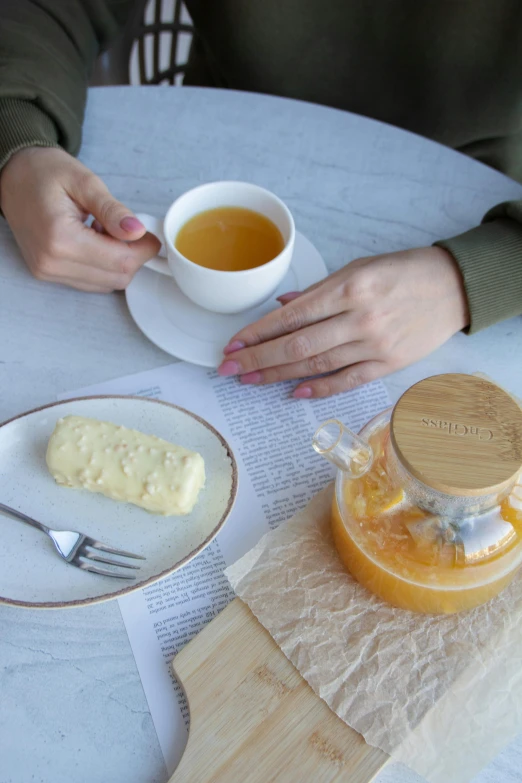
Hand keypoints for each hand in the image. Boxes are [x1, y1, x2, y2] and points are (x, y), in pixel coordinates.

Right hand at [0, 147, 159, 291]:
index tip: (149, 234)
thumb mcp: (84, 181)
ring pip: (106, 284)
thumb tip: (137, 231)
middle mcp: (52, 262)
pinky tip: (95, 241)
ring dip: (117, 262)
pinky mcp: (48, 274)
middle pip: (116, 277)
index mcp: (61, 239)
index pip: (120, 261)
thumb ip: (112, 210)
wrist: (11, 176)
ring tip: (106, 232)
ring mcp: (48, 272)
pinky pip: (90, 282)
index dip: (143, 250)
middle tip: (130, 230)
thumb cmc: (43, 172)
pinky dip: (103, 266)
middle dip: (133, 256)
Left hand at [217, 247, 469, 397]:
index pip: (291, 316)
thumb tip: (281, 307)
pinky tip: (294, 393)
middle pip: (297, 345)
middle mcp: (358, 318)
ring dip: (278, 375)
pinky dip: (319, 388)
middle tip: (228, 368)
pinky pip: (347, 381)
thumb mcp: (358, 268)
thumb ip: (318, 291)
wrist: (454, 287)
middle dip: (257, 358)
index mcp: (348, 288)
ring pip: (316, 365)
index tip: (233, 343)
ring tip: (250, 380)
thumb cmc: (403, 272)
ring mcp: (374, 346)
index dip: (258, 332)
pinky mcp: (388, 364)